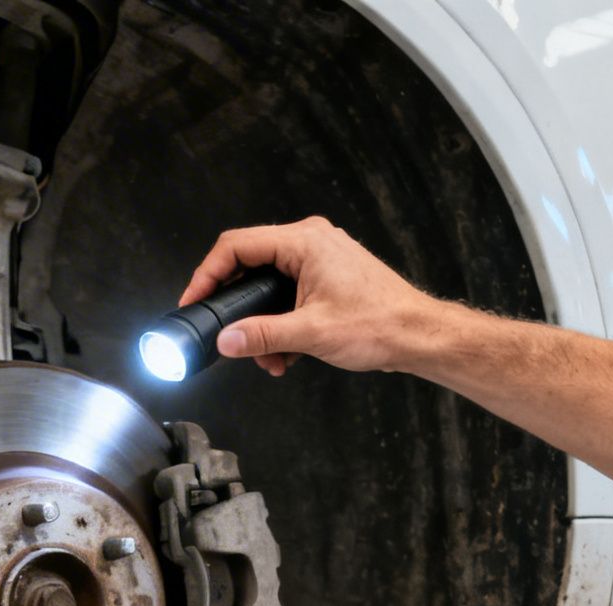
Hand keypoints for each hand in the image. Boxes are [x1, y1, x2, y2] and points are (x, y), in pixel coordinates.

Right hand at [179, 217, 449, 376]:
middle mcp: (311, 242)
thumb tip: (224, 340)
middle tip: (227, 335)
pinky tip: (286, 353)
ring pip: (269, 285)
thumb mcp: (310, 334)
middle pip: (250, 265)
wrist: (418, 335)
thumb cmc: (379, 325)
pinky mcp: (326, 275)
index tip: (194, 300)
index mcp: (304, 243)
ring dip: (262, 323)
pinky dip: (281, 322)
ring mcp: (320, 257)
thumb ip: (260, 335)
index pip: (236, 246)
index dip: (207, 274)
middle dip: (238, 308)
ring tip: (269, 357)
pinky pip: (288, 293)